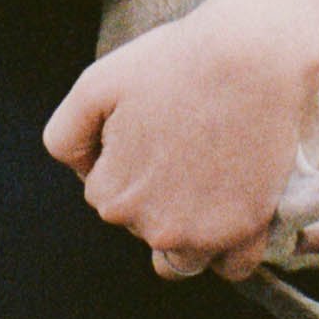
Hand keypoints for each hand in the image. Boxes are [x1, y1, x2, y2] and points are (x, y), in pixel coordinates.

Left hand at [43, 0, 315, 281]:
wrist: (253, 53)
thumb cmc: (176, 62)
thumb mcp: (96, 84)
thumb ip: (65, 137)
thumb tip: (83, 174)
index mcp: (112, 197)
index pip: (107, 193)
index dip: (128, 156)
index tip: (155, 125)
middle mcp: (154, 228)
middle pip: (145, 224)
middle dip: (158, 192)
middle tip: (186, 141)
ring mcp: (204, 234)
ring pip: (184, 257)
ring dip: (189, 230)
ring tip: (209, 177)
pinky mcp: (248, 228)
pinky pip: (234, 265)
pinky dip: (232, 245)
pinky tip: (236, 204)